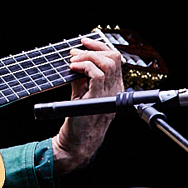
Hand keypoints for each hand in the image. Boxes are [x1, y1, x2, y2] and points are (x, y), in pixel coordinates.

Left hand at [52, 38, 123, 175]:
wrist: (75, 144)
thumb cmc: (77, 121)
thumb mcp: (80, 93)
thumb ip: (82, 77)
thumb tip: (76, 58)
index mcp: (114, 89)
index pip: (114, 60)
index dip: (99, 47)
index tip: (84, 43)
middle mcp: (115, 92)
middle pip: (114, 58)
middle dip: (93, 48)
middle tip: (75, 52)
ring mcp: (108, 96)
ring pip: (108, 63)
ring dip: (87, 57)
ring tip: (73, 60)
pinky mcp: (97, 100)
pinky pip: (97, 75)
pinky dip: (84, 66)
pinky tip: (73, 68)